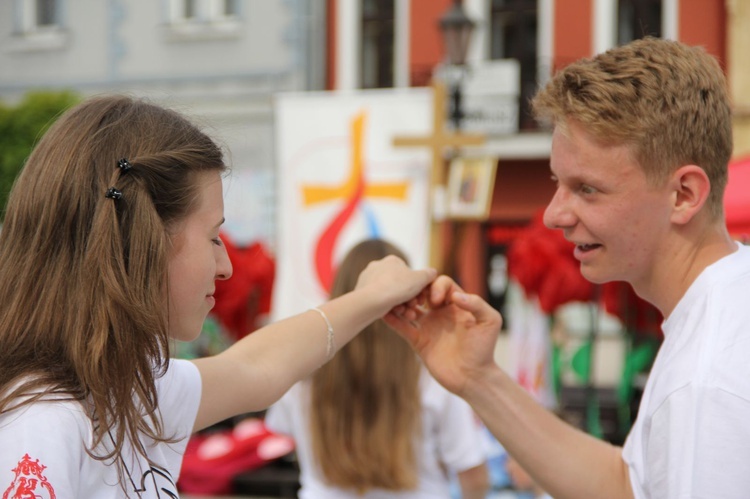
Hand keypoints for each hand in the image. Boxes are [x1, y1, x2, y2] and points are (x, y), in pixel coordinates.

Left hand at [355, 255, 436, 312]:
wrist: (371, 300)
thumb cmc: (397, 287)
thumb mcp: (420, 279)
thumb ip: (429, 274)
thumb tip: (432, 272)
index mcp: (392, 260)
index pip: (409, 275)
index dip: (417, 289)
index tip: (421, 300)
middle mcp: (377, 266)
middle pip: (399, 286)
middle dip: (408, 299)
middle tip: (413, 309)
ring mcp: (367, 279)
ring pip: (389, 294)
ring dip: (399, 305)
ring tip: (403, 314)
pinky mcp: (360, 292)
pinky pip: (378, 300)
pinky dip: (386, 307)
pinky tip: (391, 314)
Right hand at [385, 275, 502, 396]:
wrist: (474, 377)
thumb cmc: (484, 349)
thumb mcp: (490, 322)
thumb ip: (477, 304)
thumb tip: (456, 295)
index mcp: (457, 304)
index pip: (442, 283)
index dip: (436, 286)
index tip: (435, 300)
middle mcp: (441, 312)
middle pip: (422, 291)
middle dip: (416, 292)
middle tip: (415, 302)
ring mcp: (428, 326)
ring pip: (410, 307)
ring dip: (404, 304)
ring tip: (404, 309)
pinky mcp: (418, 341)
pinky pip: (403, 328)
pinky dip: (393, 320)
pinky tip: (384, 313)